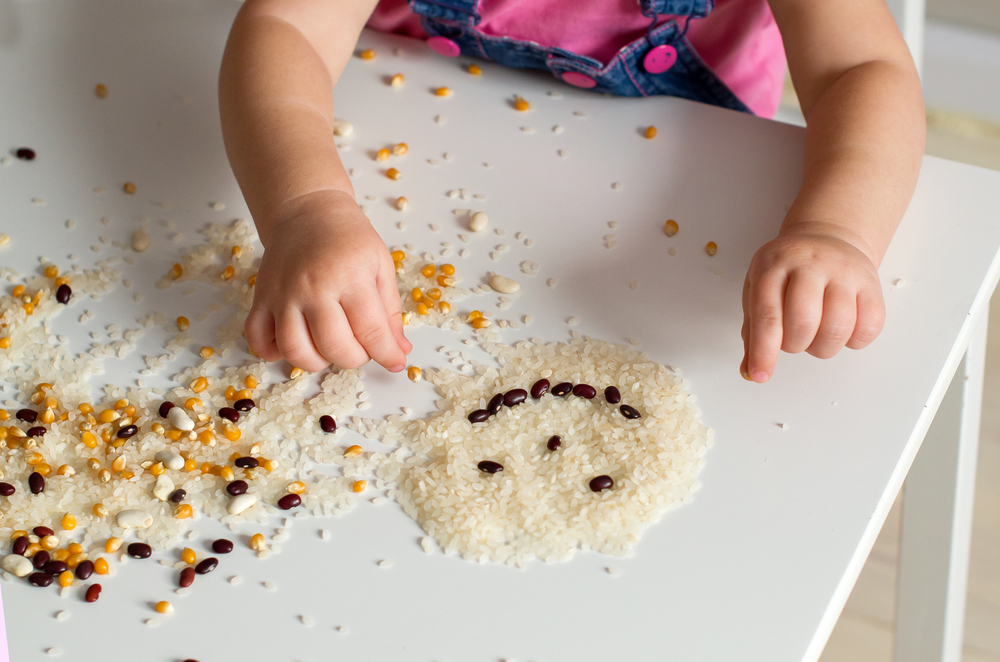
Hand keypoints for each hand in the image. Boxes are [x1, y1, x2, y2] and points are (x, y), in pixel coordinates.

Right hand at [244, 190, 411, 372]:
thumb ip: (390, 311)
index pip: (371, 331)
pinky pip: (257, 338)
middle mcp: (313, 288)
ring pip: (294, 350)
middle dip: (355, 358)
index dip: (387, 354)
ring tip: (330, 348)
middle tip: (361, 347)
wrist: (308, 210)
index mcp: (349, 277)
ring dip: (317, 362)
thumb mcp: (381, 266)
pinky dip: (272, 352)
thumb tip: (399, 350)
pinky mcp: (261, 297)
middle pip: (334, 347)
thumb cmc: (349, 238)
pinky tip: (294, 344)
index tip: (395, 361)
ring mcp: (283, 294)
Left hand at [740, 223, 884, 381]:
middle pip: (804, 322)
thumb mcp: (758, 291)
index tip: (760, 375)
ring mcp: (844, 271)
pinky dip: (854, 341)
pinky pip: (869, 326)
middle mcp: (809, 264)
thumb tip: (751, 373)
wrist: (827, 239)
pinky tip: (841, 331)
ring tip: (815, 335)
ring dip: (823, 347)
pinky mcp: (871, 283)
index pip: (767, 314)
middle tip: (793, 339)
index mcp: (773, 266)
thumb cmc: (787, 274)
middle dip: (794, 345)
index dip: (763, 351)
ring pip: (837, 327)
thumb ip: (753, 332)